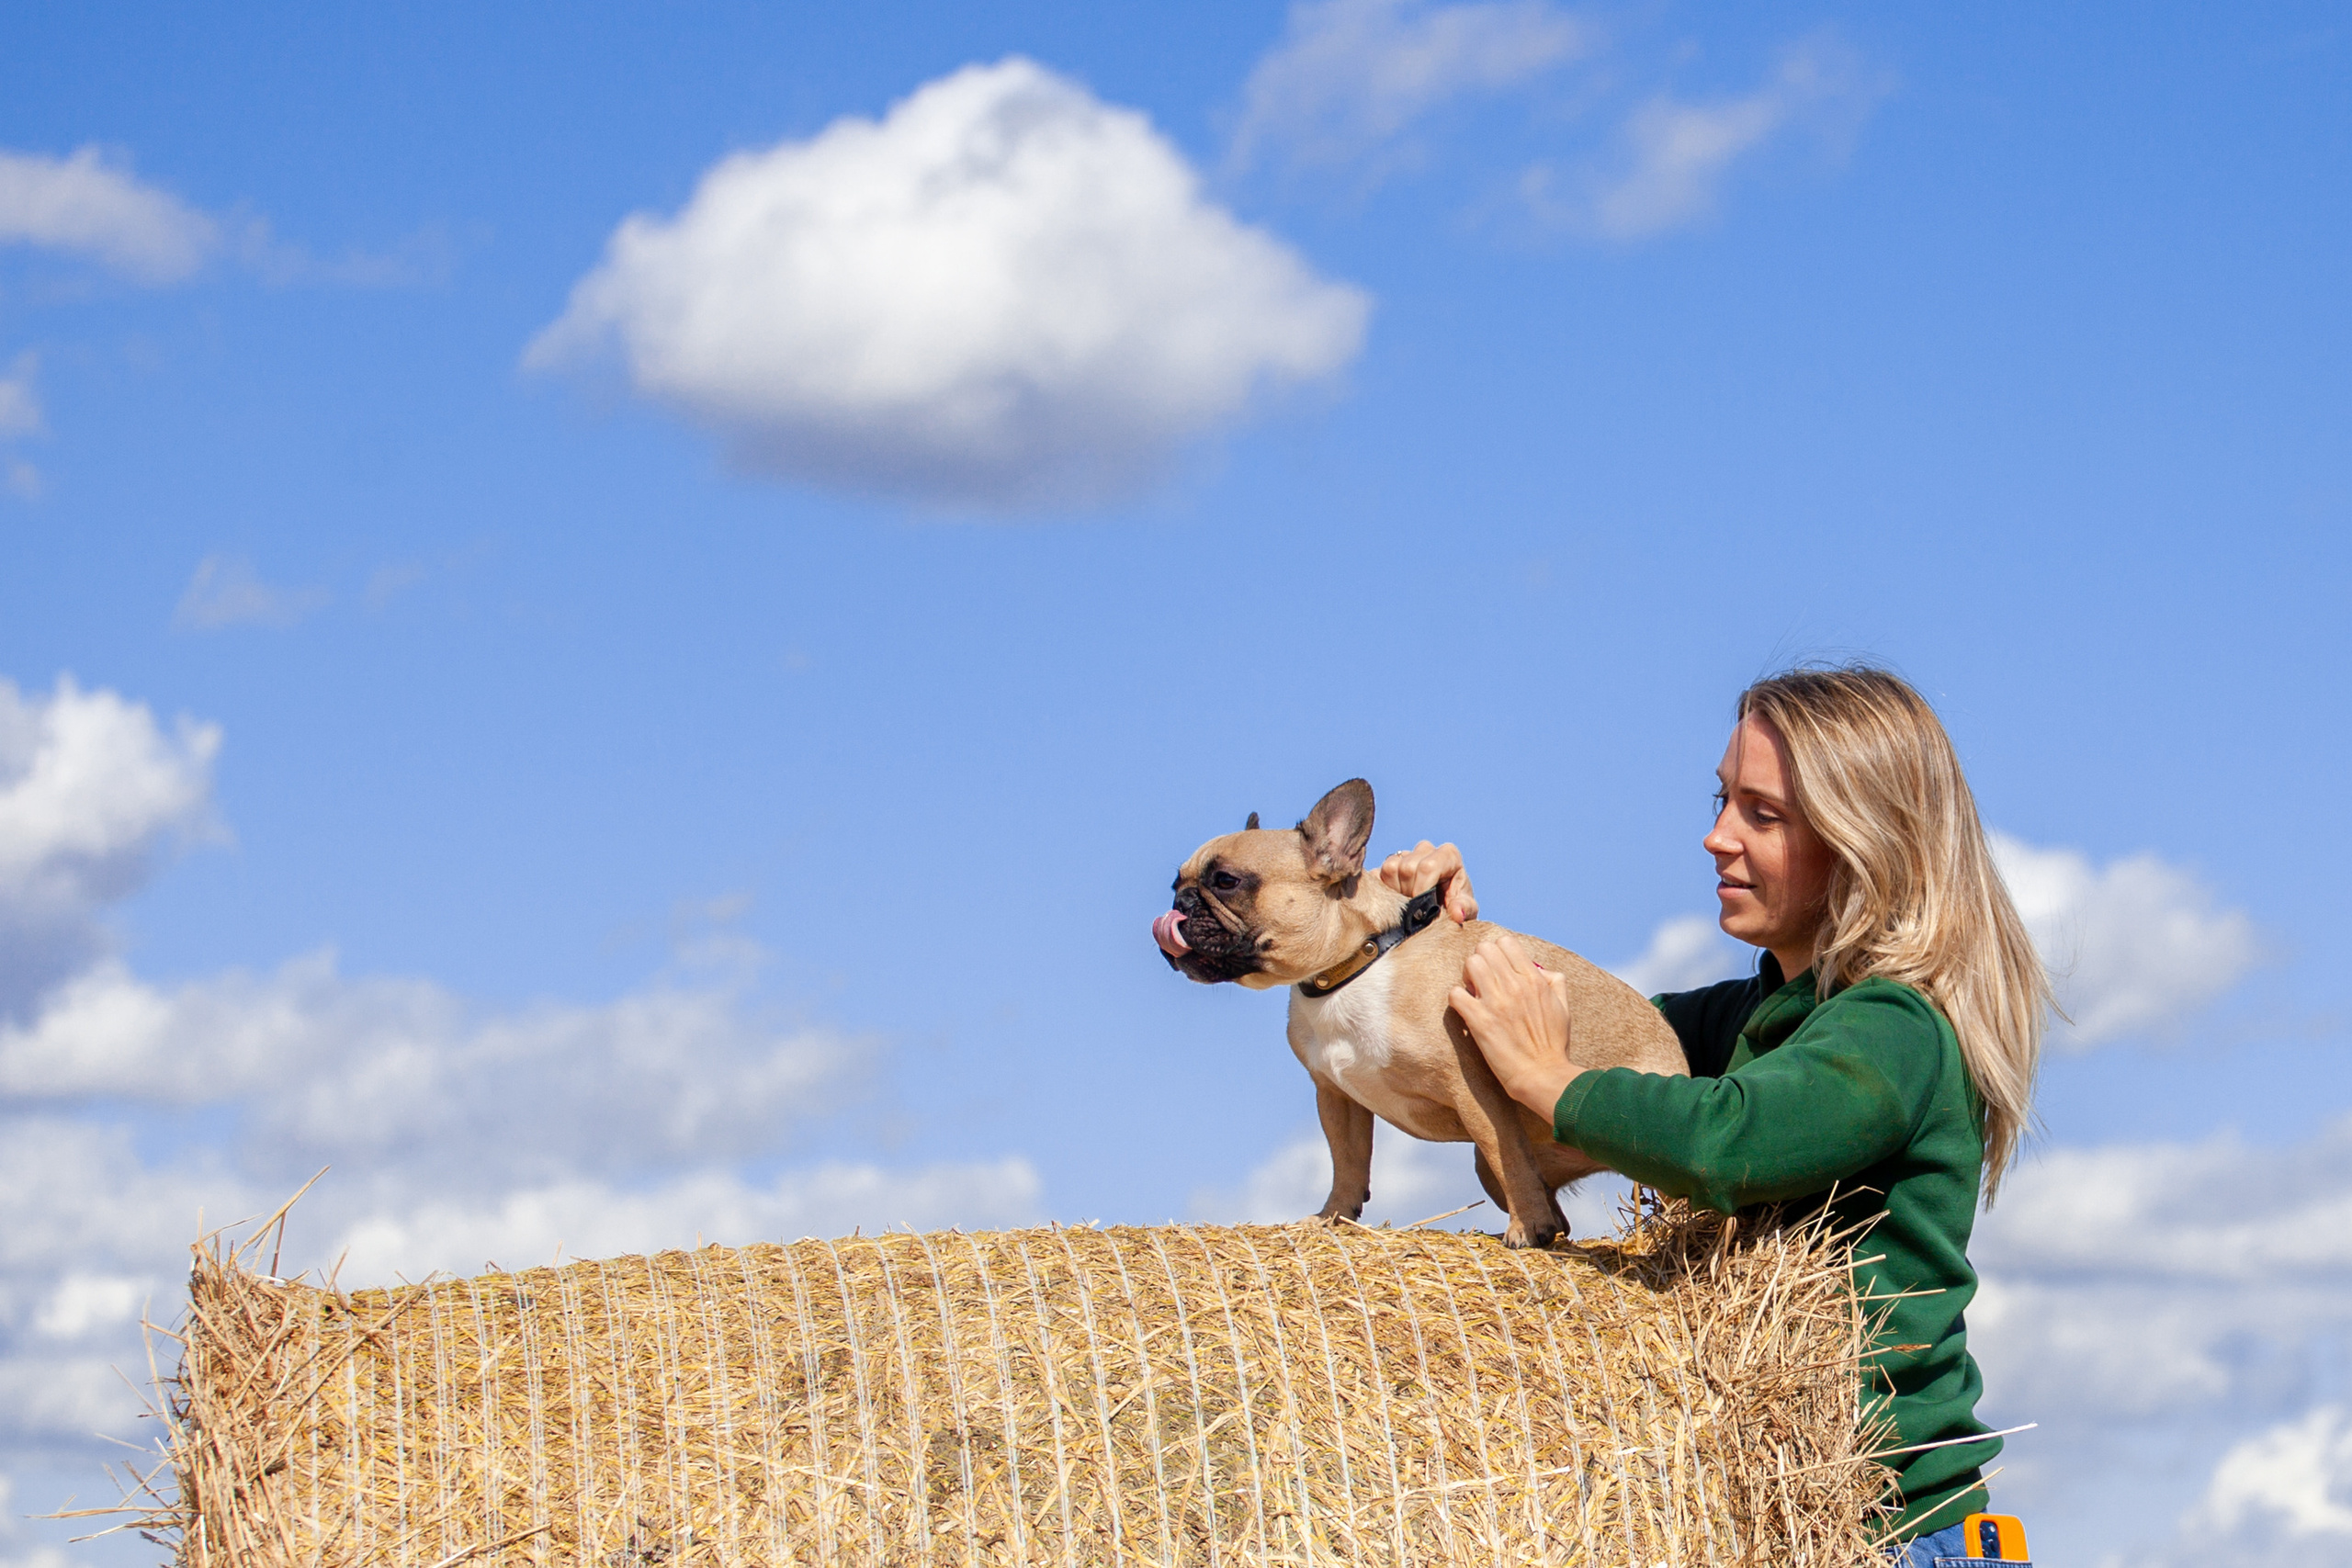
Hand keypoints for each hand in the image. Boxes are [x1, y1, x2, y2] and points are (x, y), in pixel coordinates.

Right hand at [1377, 840, 1477, 924]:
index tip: (1422, 910)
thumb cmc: (1456, 905)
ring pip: (1390, 868)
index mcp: (1448, 855)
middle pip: (1407, 867)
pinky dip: (1383, 890)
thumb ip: (1464, 908)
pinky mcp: (1388, 863)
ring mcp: (1406, 854)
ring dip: (1396, 891)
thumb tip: (1458, 913)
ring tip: (1408, 904)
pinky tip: (1396, 900)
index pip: (1428, 866)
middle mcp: (1426, 849)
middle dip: (1409, 893)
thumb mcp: (1467, 910)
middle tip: (1416, 911)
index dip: (1422, 889)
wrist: (1442, 909)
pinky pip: (1377, 873)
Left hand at [1449, 932, 1583, 1118]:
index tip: (1497, 969)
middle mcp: (1514, 986)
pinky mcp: (1479, 1021)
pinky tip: (1466, 1010)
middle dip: (1480, 961)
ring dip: (1467, 976)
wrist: (1542, 1075)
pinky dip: (1457, 999)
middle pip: (1484, 949)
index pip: (1506, 942)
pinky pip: (1455, 994)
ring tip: (1473, 992)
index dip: (1497, 952)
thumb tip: (1537, 968)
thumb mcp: (1563, 1006)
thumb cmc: (1553, 1044)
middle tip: (1481, 981)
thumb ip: (1554, 981)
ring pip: (1470, 964)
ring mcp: (1495, 1002)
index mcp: (1534, 980)